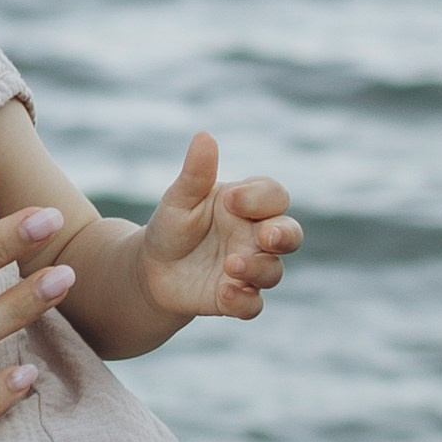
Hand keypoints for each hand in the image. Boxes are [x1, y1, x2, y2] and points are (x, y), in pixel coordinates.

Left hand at [139, 132, 301, 321]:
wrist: (151, 269)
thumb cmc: (172, 226)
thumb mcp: (179, 199)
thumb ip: (196, 174)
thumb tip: (204, 136)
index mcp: (248, 205)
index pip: (274, 196)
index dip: (260, 198)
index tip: (231, 201)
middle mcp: (256, 236)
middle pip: (290, 234)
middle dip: (285, 235)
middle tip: (266, 235)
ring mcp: (250, 268)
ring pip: (273, 271)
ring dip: (257, 268)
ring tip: (230, 264)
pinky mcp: (236, 298)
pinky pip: (253, 304)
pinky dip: (244, 301)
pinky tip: (225, 292)